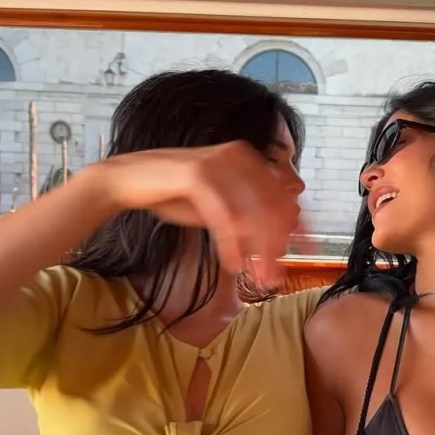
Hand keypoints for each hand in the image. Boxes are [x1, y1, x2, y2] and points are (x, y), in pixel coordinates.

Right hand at [83, 141, 303, 284]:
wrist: (129, 181)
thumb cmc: (176, 195)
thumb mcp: (223, 208)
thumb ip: (251, 218)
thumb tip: (284, 240)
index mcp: (250, 160)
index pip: (285, 197)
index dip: (299, 228)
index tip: (305, 254)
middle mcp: (240, 156)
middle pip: (274, 208)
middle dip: (277, 247)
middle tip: (274, 278)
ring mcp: (219, 163)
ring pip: (253, 215)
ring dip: (259, 251)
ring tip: (258, 278)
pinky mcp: (198, 175)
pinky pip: (225, 217)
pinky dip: (231, 245)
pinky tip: (232, 265)